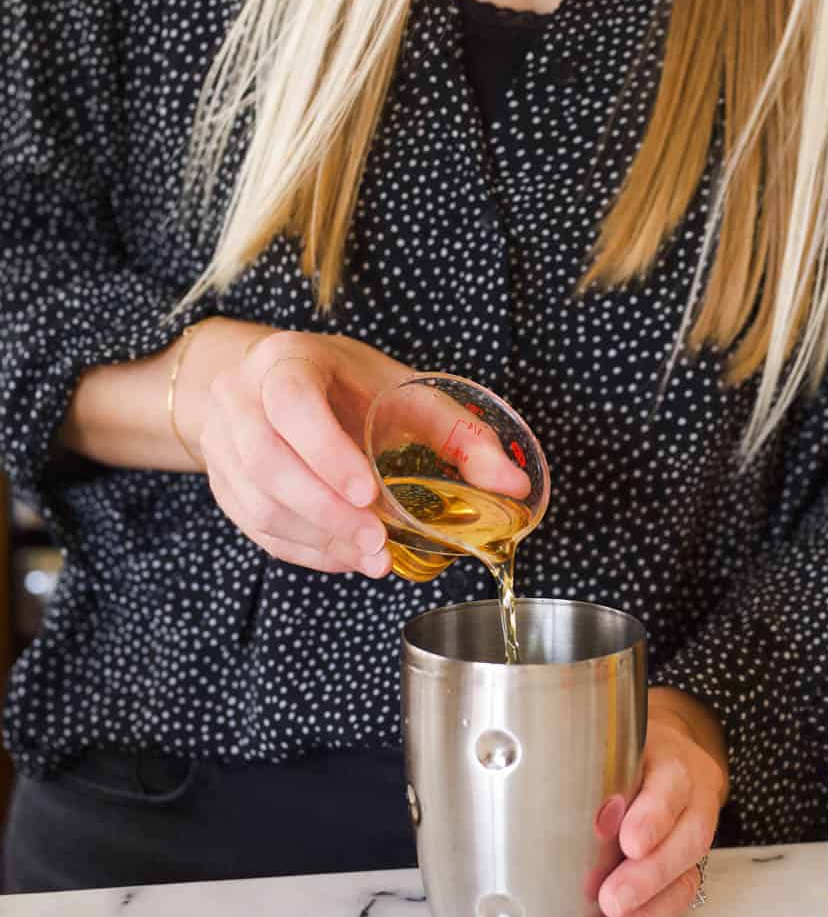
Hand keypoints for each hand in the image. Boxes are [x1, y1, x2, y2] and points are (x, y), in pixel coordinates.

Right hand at [178, 324, 523, 576]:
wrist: (276, 385)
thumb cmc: (348, 385)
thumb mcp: (406, 391)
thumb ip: (461, 436)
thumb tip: (514, 487)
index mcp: (286, 359)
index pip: (291, 402)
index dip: (325, 451)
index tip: (368, 492)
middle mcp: (241, 397)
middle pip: (266, 460)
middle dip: (326, 511)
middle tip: (378, 543)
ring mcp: (224, 443)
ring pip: (258, 501)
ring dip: (318, 537)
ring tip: (372, 557)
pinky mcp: (225, 485)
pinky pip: (257, 527)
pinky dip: (305, 549)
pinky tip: (346, 557)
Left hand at [593, 688, 728, 916]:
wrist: (667, 758)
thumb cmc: (622, 751)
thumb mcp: (608, 741)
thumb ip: (579, 759)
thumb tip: (521, 780)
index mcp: (672, 760)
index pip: (671, 784)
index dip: (653, 815)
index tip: (625, 840)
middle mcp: (691, 801)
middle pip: (686, 839)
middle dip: (649, 875)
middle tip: (611, 900)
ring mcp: (691, 839)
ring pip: (684, 879)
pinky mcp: (685, 871)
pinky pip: (674, 904)